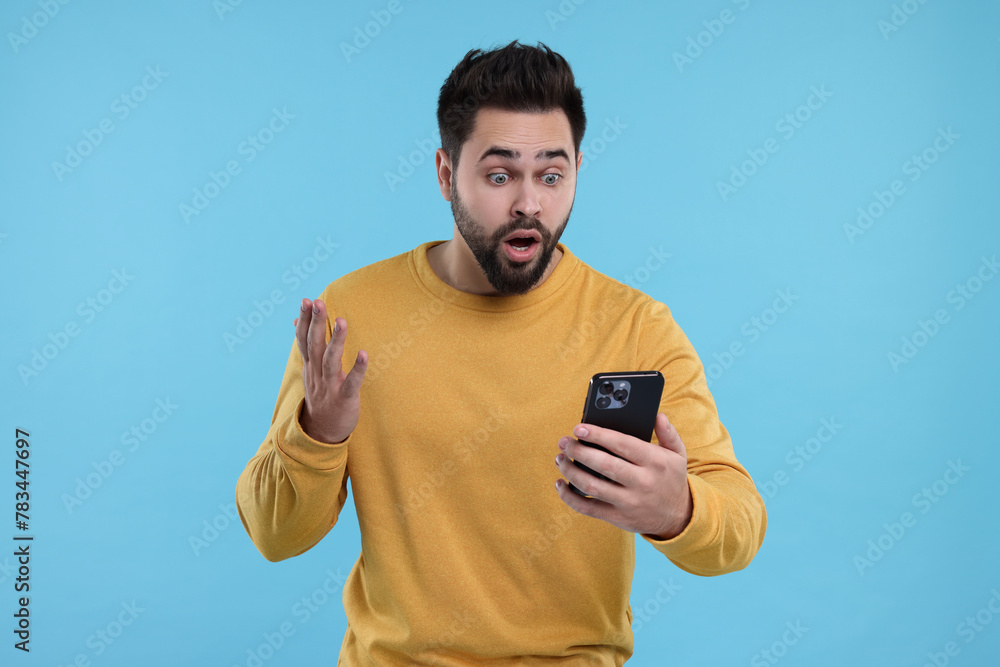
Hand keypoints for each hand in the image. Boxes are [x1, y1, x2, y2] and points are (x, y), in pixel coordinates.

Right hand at [293, 298, 367, 443]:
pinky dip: (358, 369)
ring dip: (336, 340)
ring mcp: (330, 386)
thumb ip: (306, 345)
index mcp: (310, 365)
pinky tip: (364, 354)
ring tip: (342, 321)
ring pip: (331, 361)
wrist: (322, 432)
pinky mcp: (345, 398)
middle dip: (315, 323)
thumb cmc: (321, 394)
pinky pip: (351, 383)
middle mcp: (317, 373)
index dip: (304, 320)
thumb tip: (294, 320)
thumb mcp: (309, 369)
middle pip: (314, 345)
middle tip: (318, 302)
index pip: (304, 339)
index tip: (306, 300)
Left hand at [554, 412, 692, 539]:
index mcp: (655, 462)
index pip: (622, 444)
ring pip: (592, 486)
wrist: (679, 517)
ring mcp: (629, 502)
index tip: (578, 428)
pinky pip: (588, 508)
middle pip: (603, 464)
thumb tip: (658, 415)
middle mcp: (642, 482)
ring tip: (560, 458)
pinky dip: (570, 497)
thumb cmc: (671, 479)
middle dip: (579, 451)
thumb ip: (668, 433)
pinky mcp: (618, 518)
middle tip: (565, 442)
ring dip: (571, 471)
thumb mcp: (678, 455)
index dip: (598, 435)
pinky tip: (561, 484)